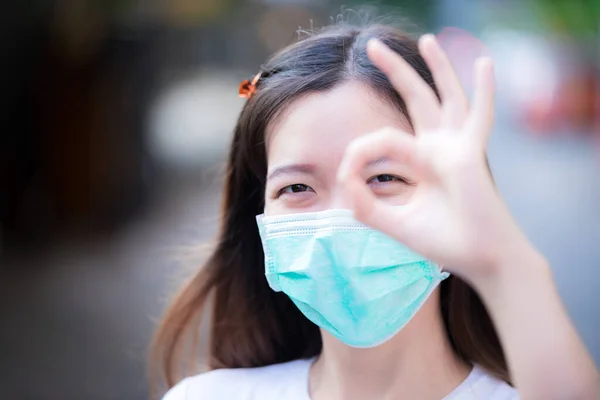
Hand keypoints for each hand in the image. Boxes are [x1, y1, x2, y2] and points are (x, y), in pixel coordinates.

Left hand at [337, 35, 535, 282]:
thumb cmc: (444, 242)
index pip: (381, 138)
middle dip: (395, 70)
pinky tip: (484, 62)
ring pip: (444, 96)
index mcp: (421, 159)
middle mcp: (438, 146)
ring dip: (436, 66)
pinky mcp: (468, 154)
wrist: (480, 259)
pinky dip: (484, 91)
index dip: (357, 154)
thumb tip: (342, 181)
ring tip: (427, 38)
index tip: (346, 179)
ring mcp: (456, 146)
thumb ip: (366, 204)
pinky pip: (479, 117)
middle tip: (371, 45)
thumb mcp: (394, 223)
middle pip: (415, 98)